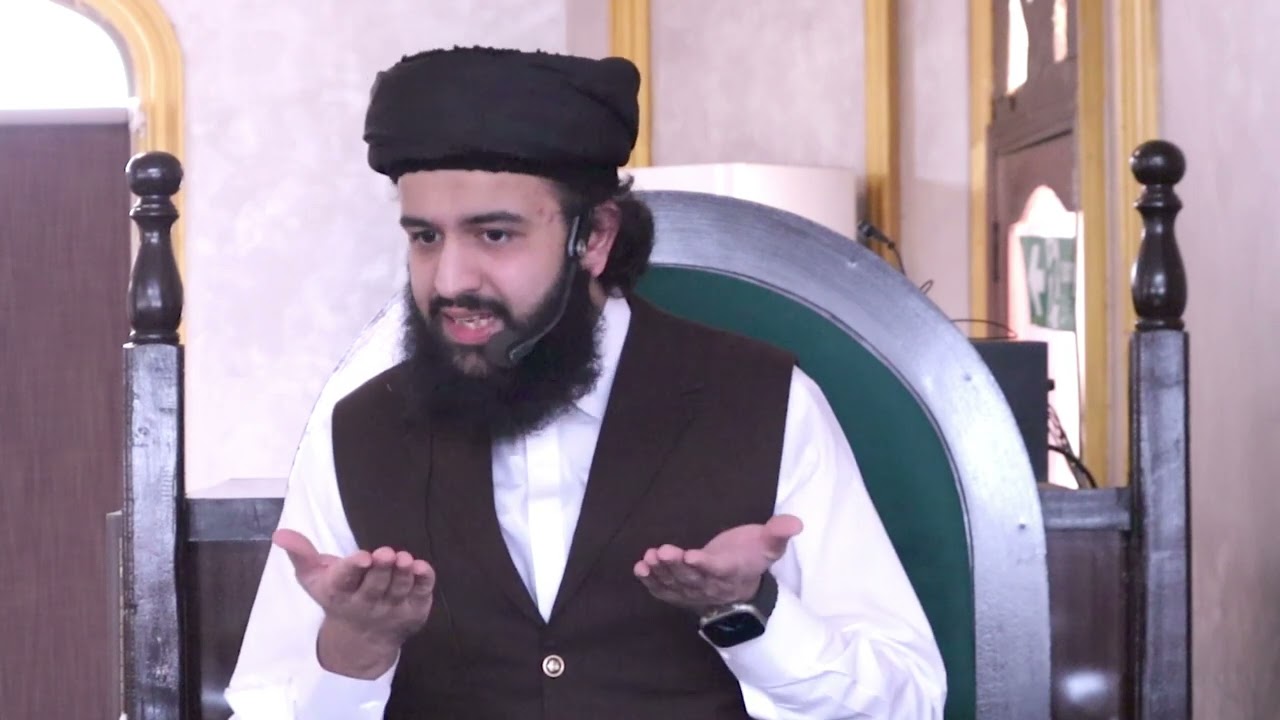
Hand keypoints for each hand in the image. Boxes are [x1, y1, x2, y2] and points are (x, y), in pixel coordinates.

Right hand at [273, 528, 434, 677]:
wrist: (363, 638)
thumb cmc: (338, 596)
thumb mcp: (313, 577)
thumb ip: (300, 554)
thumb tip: (280, 533)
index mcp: (339, 593)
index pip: (345, 581)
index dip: (353, 569)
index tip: (361, 557)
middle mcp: (366, 604)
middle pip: (374, 586)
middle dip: (380, 569)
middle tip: (386, 553)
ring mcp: (391, 609)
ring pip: (398, 590)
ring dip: (402, 574)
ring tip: (405, 559)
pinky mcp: (413, 610)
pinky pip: (420, 595)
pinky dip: (423, 583)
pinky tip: (423, 568)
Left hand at [633, 514, 802, 612]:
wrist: (740, 586)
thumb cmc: (751, 557)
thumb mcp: (769, 545)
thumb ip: (778, 533)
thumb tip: (795, 522)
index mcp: (732, 572)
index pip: (718, 570)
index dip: (705, 565)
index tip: (692, 556)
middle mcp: (711, 585)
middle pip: (692, 578)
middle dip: (676, 566)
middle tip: (662, 552)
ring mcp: (693, 591)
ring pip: (675, 584)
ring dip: (660, 573)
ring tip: (649, 558)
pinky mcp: (680, 592)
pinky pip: (665, 591)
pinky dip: (651, 583)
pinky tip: (640, 569)